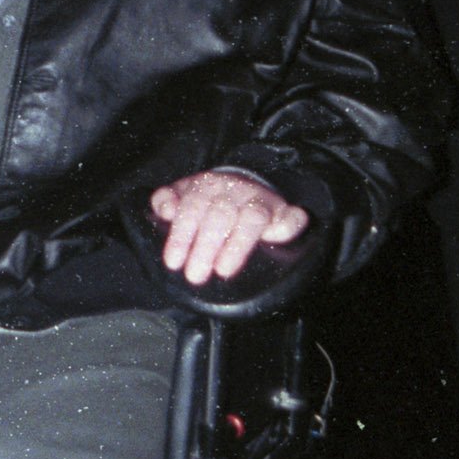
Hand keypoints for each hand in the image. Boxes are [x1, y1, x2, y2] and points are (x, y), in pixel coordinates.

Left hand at [149, 171, 309, 286]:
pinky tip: (278, 237)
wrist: (245, 183)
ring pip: (253, 217)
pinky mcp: (286, 212)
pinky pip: (293, 217)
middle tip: (195, 275)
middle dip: (206, 246)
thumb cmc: (208, 199)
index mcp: (206, 186)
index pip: (192, 207)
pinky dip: (289, 226)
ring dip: (238, 244)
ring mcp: (262, 200)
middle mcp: (234, 190)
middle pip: (221, 215)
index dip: (182, 235)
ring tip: (223, 270)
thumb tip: (165, 209)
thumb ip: (166, 200)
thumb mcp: (183, 195)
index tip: (173, 262)